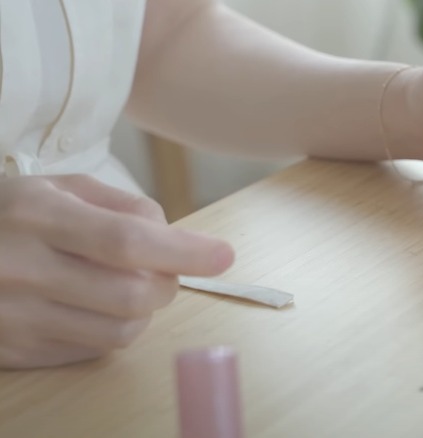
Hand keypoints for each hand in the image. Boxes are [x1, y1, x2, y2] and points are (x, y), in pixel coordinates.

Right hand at [0, 175, 233, 368]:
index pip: (126, 240)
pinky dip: (113, 329)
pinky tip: (95, 305)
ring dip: (146, 311)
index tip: (223, 254)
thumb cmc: (9, 214)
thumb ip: (120, 204)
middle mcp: (20, 268)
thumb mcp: (56, 187)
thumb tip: (172, 235)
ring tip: (131, 286)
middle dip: (168, 283)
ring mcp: (13, 317)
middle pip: (132, 294)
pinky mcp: (13, 351)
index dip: (183, 250)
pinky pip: (92, 350)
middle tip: (166, 270)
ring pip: (121, 331)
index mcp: (35, 215)